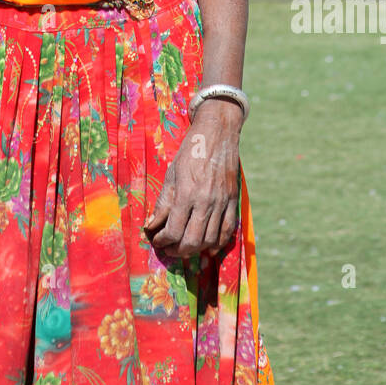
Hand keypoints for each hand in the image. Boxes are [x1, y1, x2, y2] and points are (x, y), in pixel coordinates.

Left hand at [143, 100, 241, 259]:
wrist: (217, 134)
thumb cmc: (190, 151)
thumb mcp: (171, 174)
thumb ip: (163, 202)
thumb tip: (152, 225)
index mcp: (187, 193)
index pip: (173, 230)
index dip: (163, 240)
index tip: (157, 240)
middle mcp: (206, 201)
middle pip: (192, 241)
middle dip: (177, 250)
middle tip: (169, 249)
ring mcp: (222, 202)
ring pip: (210, 240)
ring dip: (196, 250)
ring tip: (184, 247)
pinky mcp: (233, 200)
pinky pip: (228, 230)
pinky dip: (218, 243)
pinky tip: (208, 246)